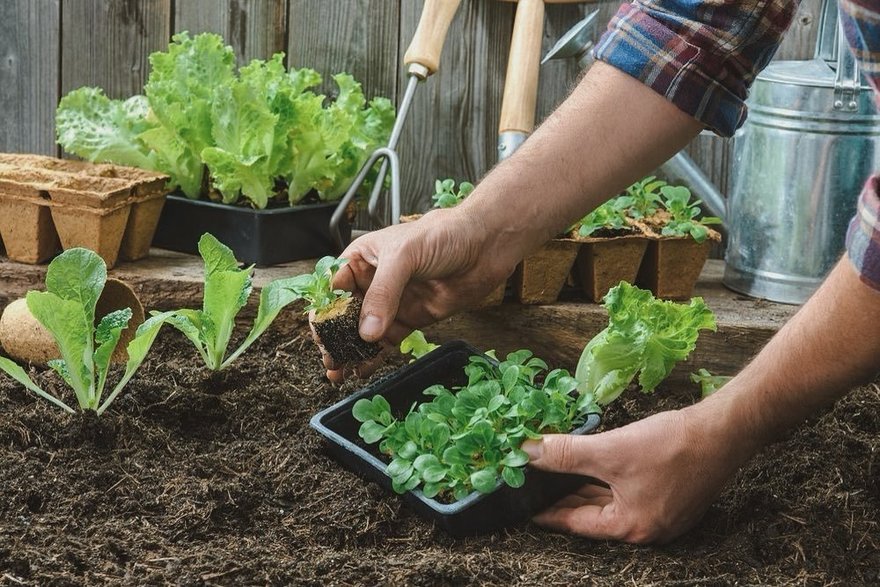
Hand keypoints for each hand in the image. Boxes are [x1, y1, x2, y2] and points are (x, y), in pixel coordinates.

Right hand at [323, 207, 515, 381]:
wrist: (485, 246)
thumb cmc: (443, 236)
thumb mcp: (405, 256)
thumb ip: (383, 293)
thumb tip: (366, 331)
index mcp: (362, 258)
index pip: (333, 287)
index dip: (324, 311)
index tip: (320, 334)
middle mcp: (373, 282)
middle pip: (345, 314)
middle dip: (334, 337)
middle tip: (329, 359)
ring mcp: (392, 303)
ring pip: (363, 332)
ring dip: (351, 351)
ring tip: (338, 371)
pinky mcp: (411, 319)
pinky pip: (387, 342)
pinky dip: (374, 357)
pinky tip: (362, 370)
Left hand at [522, 399, 757, 543]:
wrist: (725, 430)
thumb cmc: (672, 446)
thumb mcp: (610, 451)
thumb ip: (566, 454)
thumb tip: (527, 453)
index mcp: (631, 527)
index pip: (576, 523)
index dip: (547, 511)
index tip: (524, 505)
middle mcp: (647, 528)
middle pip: (593, 514)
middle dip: (564, 497)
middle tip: (535, 484)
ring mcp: (662, 514)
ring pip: (611, 502)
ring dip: (585, 487)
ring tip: (557, 474)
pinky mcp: (672, 495)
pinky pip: (628, 492)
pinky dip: (607, 481)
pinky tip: (593, 465)